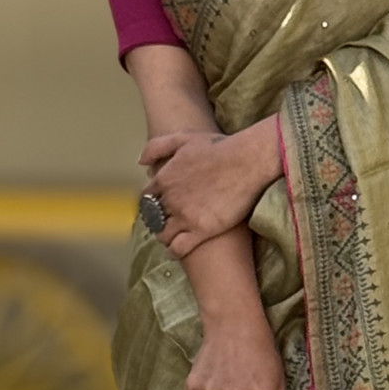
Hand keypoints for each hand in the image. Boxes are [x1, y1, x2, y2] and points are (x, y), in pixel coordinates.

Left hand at [142, 118, 281, 258]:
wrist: (248, 160)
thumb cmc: (220, 147)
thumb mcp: (184, 138)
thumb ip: (157, 147)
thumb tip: (141, 162)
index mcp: (164, 178)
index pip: (147, 197)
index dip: (152, 202)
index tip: (159, 206)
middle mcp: (171, 199)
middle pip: (153, 217)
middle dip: (157, 221)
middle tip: (166, 223)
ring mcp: (185, 215)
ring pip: (163, 234)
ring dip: (164, 237)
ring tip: (171, 238)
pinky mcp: (202, 229)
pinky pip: (178, 248)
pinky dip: (174, 251)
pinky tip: (176, 251)